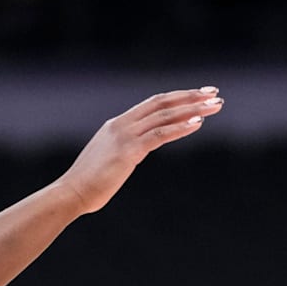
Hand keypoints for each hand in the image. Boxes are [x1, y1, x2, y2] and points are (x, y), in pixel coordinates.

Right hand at [58, 87, 223, 213]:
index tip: (198, 94)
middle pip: (161, 103)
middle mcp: (120, 125)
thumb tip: (131, 155)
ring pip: (164, 116)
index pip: (152, 104)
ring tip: (215, 106)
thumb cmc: (88, 182)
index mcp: (116, 125)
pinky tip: (198, 124)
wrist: (71, 192)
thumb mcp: (108, 159)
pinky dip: (180, 128)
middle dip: (190, 97)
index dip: (176, 97)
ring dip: (193, 109)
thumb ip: (122, 151)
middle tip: (214, 93)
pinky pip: (159, 135)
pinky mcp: (128, 151)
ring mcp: (123, 136)